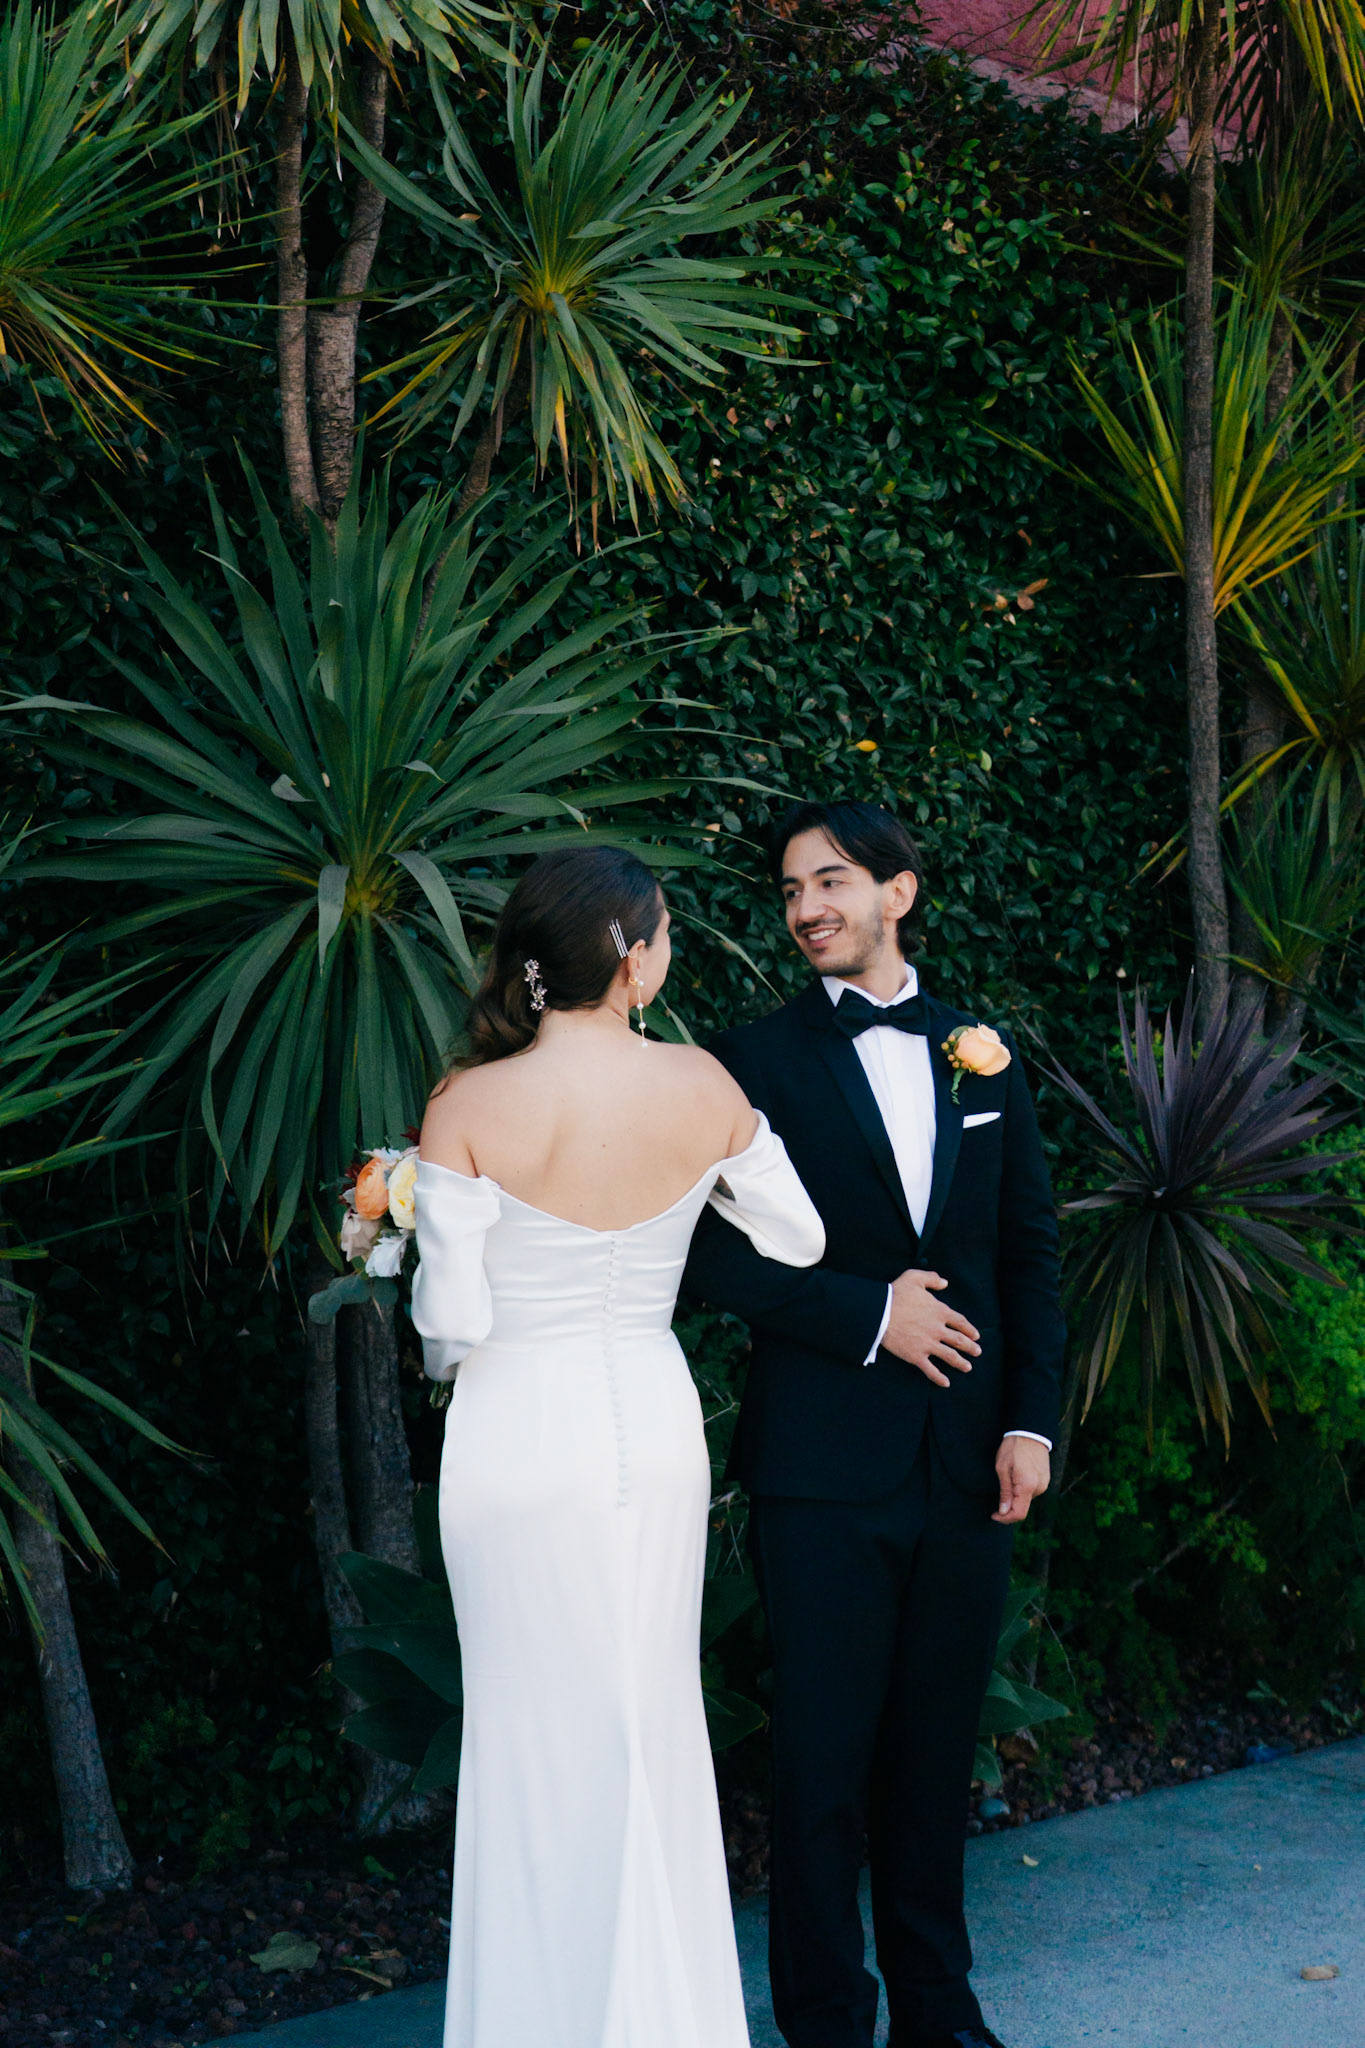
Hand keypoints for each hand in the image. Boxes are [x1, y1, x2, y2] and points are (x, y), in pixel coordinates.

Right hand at [880, 1270, 979, 1387]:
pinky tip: (946, 1383)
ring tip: (968, 1367)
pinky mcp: (916, 1356)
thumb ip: (931, 1278)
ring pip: (950, 1356)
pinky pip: (930, 1370)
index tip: (976, 1335)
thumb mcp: (914, 1277)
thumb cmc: (895, 1294)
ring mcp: (928, 1344)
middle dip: (970, 1347)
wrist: (879, 1313)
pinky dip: (939, 1378)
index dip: (969, 1329)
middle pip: (959, 1340)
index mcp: (939, 1311)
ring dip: (960, 1363)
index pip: (960, 1322)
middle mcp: (937, 1330)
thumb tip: (945, 1282)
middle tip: (977, 1352)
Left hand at [993, 1437, 1050, 1524]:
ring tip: (1005, 1484)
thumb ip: (1004, 1492)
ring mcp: (1043, 1484)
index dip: (1005, 1518)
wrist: (1030, 1432)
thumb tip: (1003, 1512)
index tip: (994, 1515)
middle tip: (995, 1504)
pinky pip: (1032, 1492)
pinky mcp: (1045, 1480)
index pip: (1019, 1513)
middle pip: (1023, 1508)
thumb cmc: (1013, 1448)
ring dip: (1015, 1500)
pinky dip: (1022, 1493)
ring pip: (1027, 1501)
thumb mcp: (1002, 1468)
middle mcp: (1039, 1488)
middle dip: (1008, 1510)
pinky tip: (1014, 1481)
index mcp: (1027, 1486)